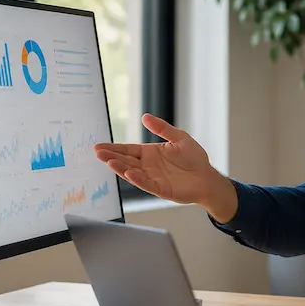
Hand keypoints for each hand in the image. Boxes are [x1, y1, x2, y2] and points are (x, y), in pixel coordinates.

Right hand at [94, 114, 236, 219]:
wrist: (207, 177)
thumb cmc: (194, 158)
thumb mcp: (179, 137)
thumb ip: (162, 128)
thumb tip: (144, 116)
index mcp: (150, 153)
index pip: (128, 149)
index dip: (114, 148)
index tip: (99, 146)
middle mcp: (148, 166)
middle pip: (126, 160)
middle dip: (111, 156)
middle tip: (97, 152)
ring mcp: (153, 178)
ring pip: (132, 172)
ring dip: (120, 167)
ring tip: (109, 161)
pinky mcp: (161, 189)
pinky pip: (147, 184)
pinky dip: (137, 179)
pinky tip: (129, 173)